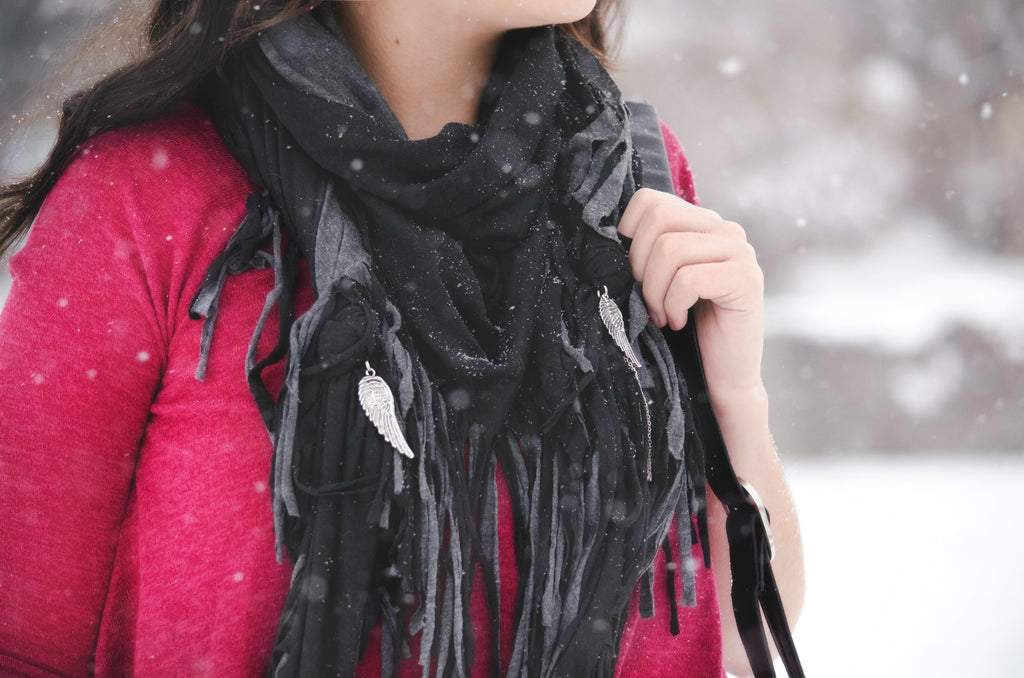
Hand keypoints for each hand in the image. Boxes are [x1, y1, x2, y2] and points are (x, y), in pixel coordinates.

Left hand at [617, 188, 764, 401]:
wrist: (722, 374)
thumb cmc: (684, 329)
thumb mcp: (658, 282)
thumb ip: (645, 254)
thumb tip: (603, 240)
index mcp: (700, 224)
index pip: (649, 200)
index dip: (629, 236)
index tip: (633, 275)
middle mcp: (724, 229)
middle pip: (659, 219)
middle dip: (639, 264)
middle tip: (645, 300)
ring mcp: (740, 251)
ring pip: (671, 249)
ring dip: (654, 291)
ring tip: (662, 315)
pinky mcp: (746, 279)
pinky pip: (689, 279)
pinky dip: (673, 305)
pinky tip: (679, 322)